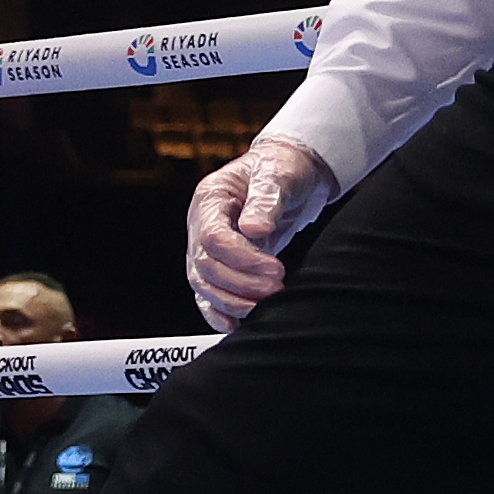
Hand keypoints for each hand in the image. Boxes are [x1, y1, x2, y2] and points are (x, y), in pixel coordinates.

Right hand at [184, 135, 330, 330]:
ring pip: (203, 284)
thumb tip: (252, 228)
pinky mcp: (221, 263)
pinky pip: (207, 294)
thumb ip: (265, 199)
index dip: (242, 259)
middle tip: (276, 289)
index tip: (276, 269)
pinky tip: (234, 324)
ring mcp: (207, 246)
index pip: (212, 238)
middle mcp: (201, 225)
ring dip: (231, 301)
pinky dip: (217, 312)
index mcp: (209, 199)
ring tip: (265, 306)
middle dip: (240, 284)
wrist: (292, 173)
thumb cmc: (283, 168)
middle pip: (205, 266)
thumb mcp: (278, 174)